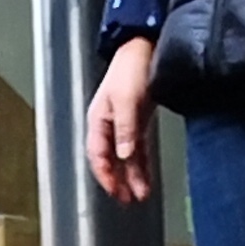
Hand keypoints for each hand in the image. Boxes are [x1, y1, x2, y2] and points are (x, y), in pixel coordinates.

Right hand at [86, 34, 162, 206]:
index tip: (117, 192)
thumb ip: (125, 129)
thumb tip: (124, 156)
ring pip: (126, 157)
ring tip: (141, 195)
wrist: (144, 44)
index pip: (98, 156)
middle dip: (119, 182)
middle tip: (129, 201)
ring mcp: (123, 123)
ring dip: (132, 176)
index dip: (106, 176)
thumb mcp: (127, 100)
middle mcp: (108, 125)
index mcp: (98, 120)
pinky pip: (137, 148)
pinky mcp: (137, 120)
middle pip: (110, 160)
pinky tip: (146, 176)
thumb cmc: (131, 67)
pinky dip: (141, 163)